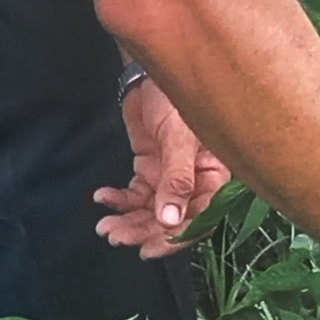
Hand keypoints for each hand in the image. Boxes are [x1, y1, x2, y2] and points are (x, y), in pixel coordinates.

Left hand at [94, 79, 230, 257]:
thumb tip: (171, 220)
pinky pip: (135, 194)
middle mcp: (195, 180)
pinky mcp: (151, 169)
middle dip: (144, 231)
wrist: (150, 71)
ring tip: (105, 226)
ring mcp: (171, 176)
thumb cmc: (176, 96)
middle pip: (172, 219)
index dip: (176, 237)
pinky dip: (119, 199)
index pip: (200, 216)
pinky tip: (104, 197)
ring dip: (128, 220)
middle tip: (117, 237)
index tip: (150, 248)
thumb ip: (177, 179)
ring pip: (151, 210)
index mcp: (215, 175)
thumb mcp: (181, 138)